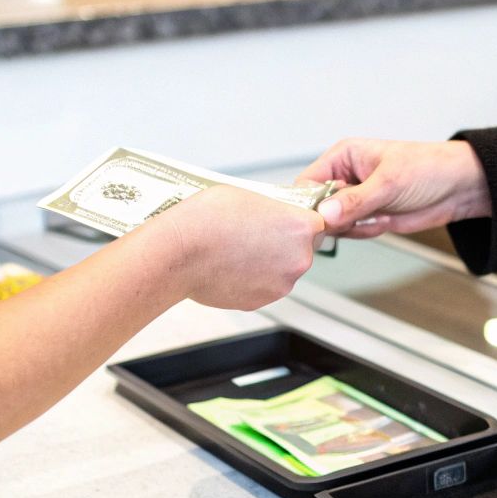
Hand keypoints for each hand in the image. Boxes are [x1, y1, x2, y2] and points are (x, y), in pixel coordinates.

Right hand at [141, 185, 324, 310]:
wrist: (178, 253)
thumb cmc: (206, 219)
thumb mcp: (247, 195)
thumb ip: (272, 210)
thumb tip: (274, 218)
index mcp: (299, 228)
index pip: (318, 223)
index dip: (301, 220)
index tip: (288, 219)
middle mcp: (297, 259)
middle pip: (302, 249)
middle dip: (284, 242)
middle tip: (256, 233)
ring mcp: (280, 284)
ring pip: (283, 270)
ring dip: (268, 262)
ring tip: (238, 250)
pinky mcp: (261, 301)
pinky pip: (264, 287)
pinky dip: (253, 279)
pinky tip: (231, 266)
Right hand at [297, 138, 492, 237]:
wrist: (459, 188)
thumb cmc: (428, 168)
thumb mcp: (388, 182)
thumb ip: (355, 201)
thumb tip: (324, 214)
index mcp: (343, 156)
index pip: (308, 181)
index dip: (306, 202)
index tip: (315, 220)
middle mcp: (345, 177)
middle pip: (316, 206)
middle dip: (330, 219)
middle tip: (350, 222)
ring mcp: (356, 199)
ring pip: (332, 223)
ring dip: (350, 228)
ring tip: (376, 217)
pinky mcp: (368, 217)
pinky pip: (352, 233)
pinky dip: (364, 233)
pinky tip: (384, 222)